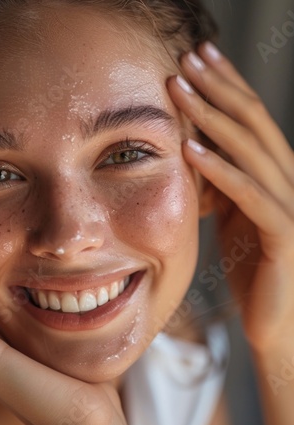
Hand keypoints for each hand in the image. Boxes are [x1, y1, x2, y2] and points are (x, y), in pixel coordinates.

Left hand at [168, 42, 293, 352]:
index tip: (197, 59)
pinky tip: (190, 149)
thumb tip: (190, 156)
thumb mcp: (232, 219)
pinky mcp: (283, 236)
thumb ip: (220, 187)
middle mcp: (289, 183)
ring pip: (252, 152)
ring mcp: (290, 207)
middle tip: (187, 59)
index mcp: (275, 177)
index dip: (227, 87)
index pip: (251, 122)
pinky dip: (219, 170)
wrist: (278, 325)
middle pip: (254, 125)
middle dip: (220, 88)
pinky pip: (249, 196)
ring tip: (181, 90)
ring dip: (213, 119)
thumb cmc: (255, 271)